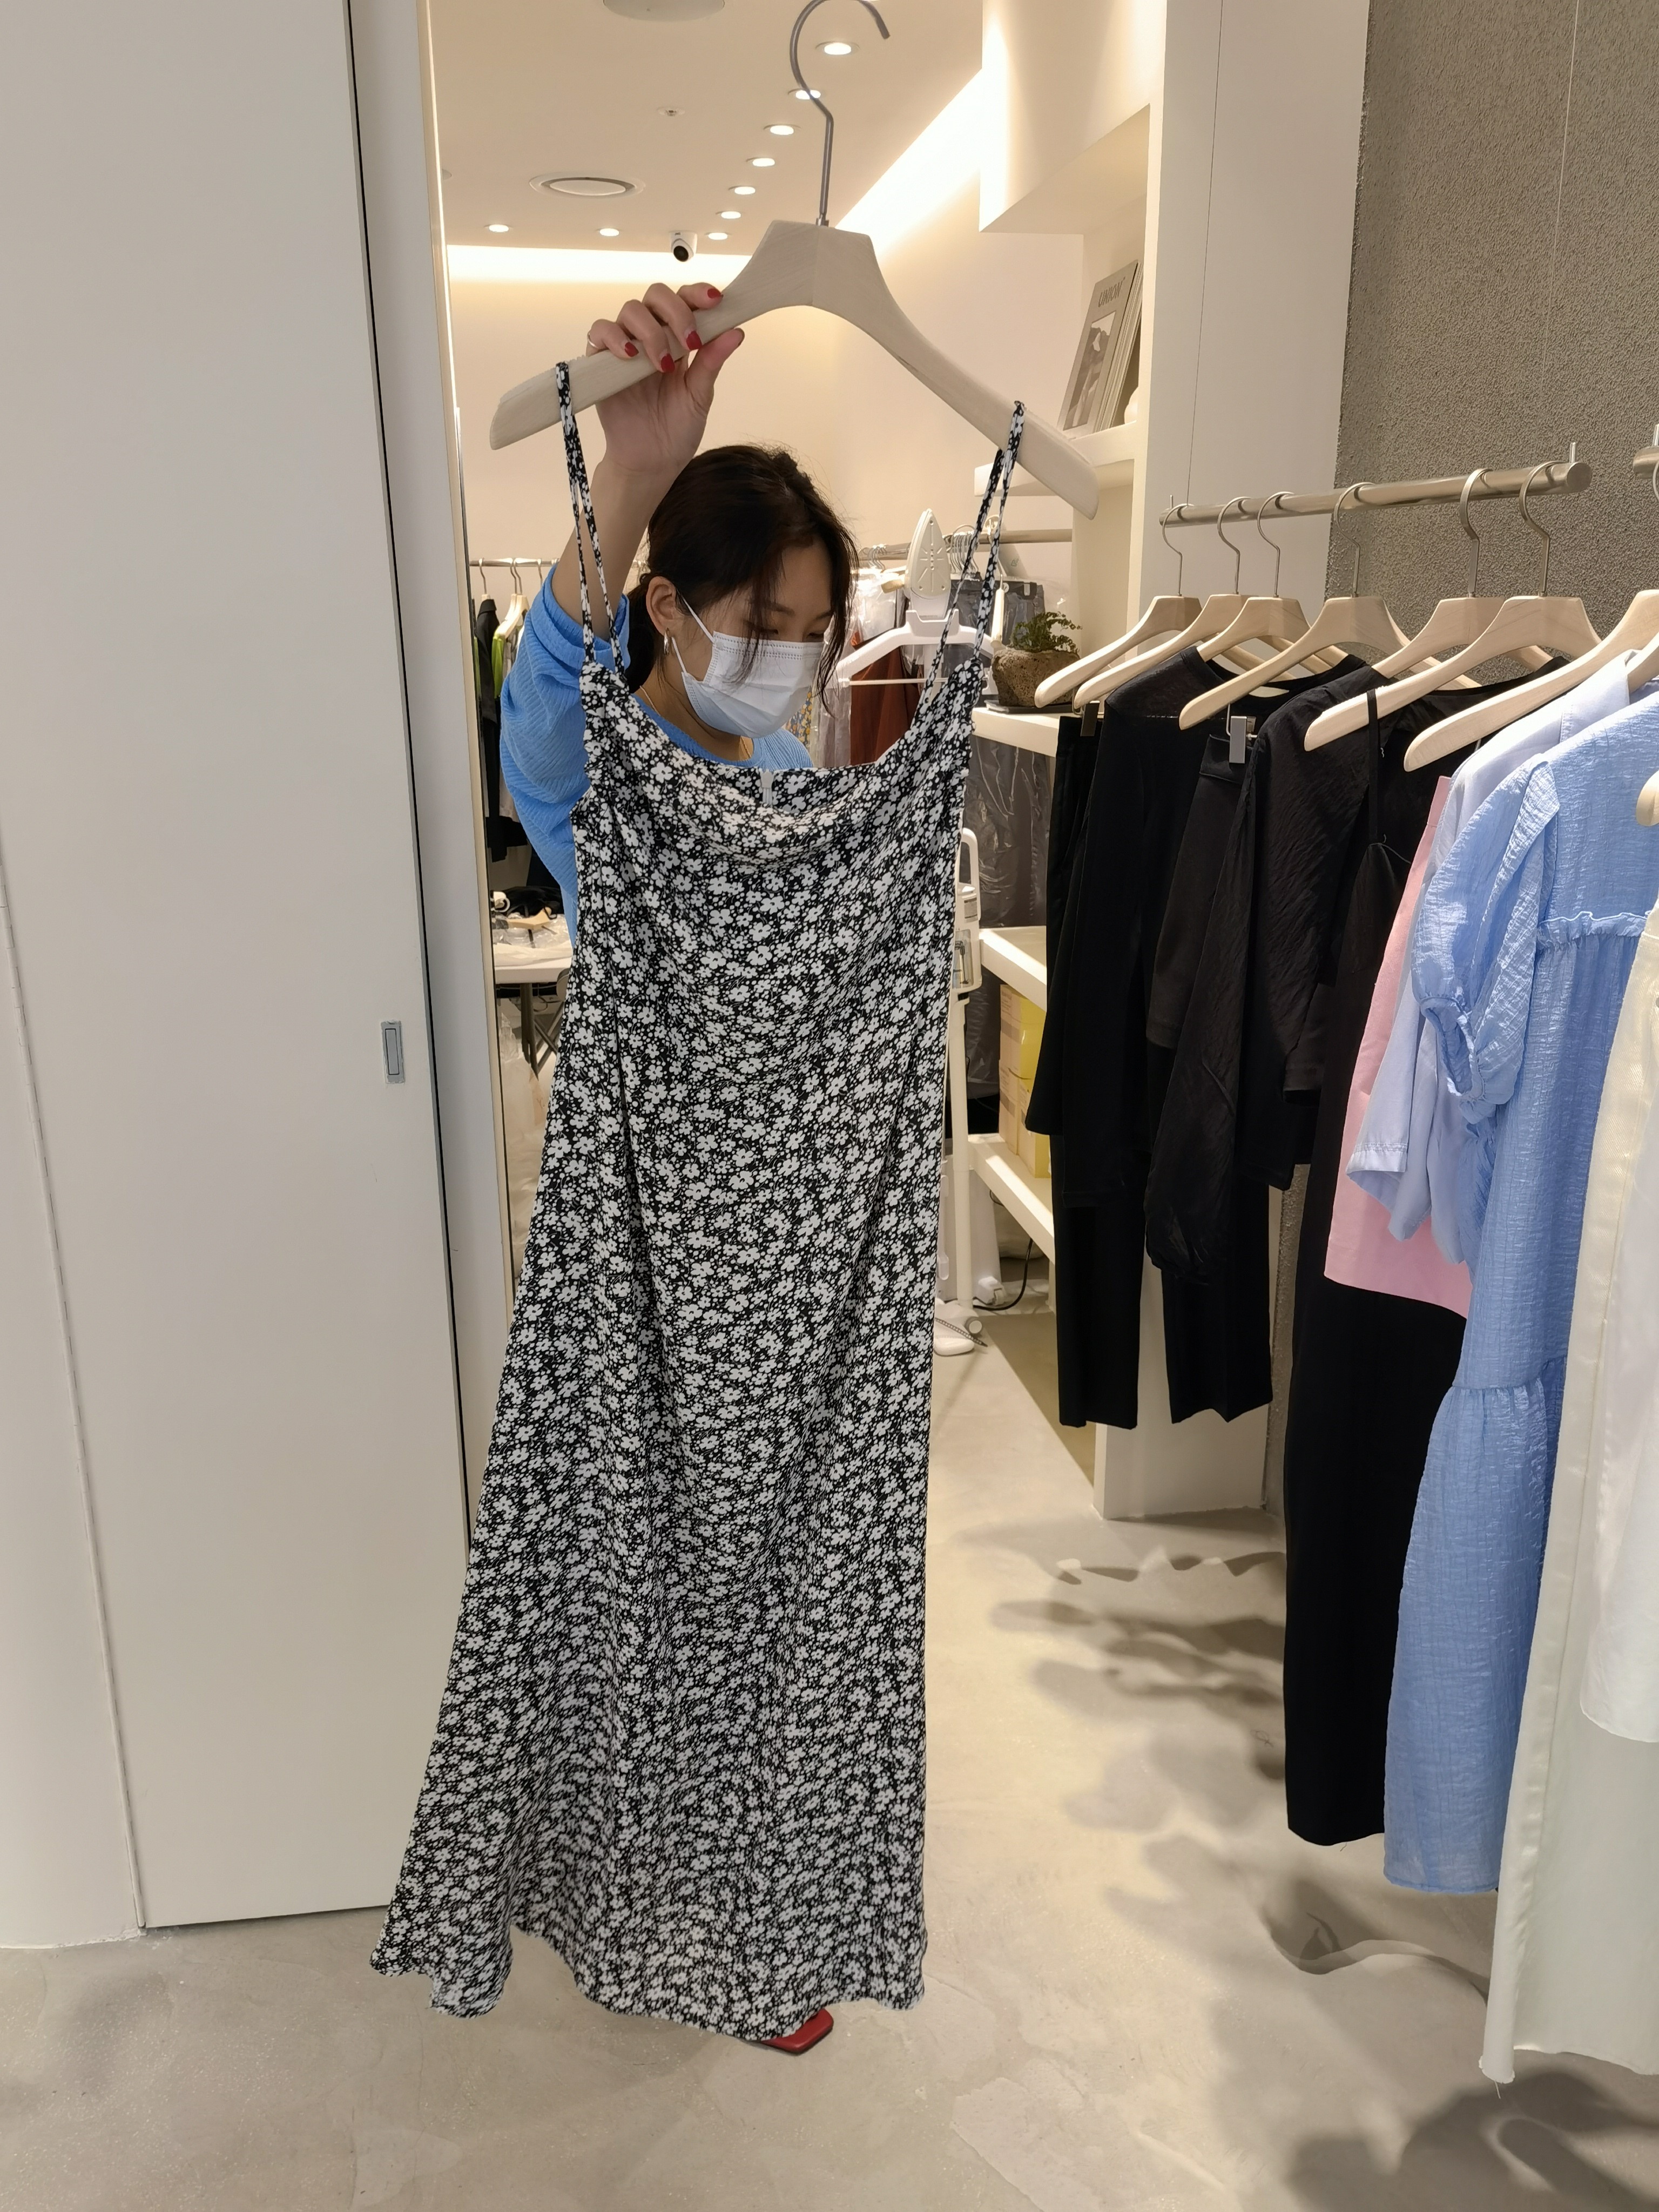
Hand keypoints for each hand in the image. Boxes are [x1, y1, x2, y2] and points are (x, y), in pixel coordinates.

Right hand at [585, 282, 744, 486]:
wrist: (650, 463)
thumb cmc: (676, 430)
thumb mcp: (700, 396)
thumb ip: (712, 362)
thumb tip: (736, 331)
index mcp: (678, 339)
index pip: (685, 301)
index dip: (698, 293)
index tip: (715, 301)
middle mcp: (652, 336)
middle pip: (656, 295)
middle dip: (676, 311)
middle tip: (690, 342)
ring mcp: (625, 347)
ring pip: (631, 310)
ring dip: (650, 330)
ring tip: (663, 364)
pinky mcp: (601, 363)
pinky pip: (599, 332)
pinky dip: (614, 337)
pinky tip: (630, 356)